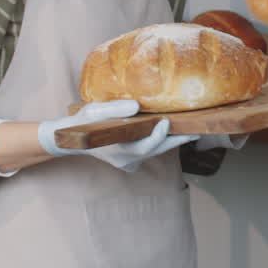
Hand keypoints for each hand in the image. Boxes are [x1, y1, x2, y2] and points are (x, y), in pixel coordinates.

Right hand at [36, 100, 198, 171]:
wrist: (69, 139)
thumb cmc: (81, 123)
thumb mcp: (93, 111)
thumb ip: (114, 109)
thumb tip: (135, 105)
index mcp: (117, 150)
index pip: (144, 147)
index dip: (158, 136)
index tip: (167, 121)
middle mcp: (126, 160)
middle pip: (157, 151)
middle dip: (178, 139)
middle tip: (198, 128)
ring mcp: (129, 162)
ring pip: (157, 151)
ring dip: (173, 139)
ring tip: (193, 126)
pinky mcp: (131, 159)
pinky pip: (152, 150)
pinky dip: (164, 140)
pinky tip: (177, 128)